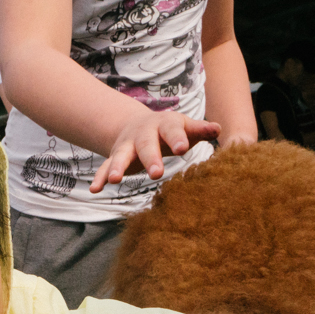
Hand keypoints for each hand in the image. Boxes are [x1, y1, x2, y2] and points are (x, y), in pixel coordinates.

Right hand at [90, 108, 220, 192]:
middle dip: (150, 158)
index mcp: (164, 124)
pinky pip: (105, 167)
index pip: (172, 130)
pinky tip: (95, 189)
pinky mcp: (115, 157)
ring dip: (117, 167)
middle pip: (146, 145)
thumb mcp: (185, 127)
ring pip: (121, 156)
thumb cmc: (170, 130)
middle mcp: (143, 134)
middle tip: (156, 173)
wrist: (138, 124)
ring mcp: (127, 145)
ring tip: (115, 180)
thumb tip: (218, 128)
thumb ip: (200, 129)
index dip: (176, 139)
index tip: (182, 149)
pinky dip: (100, 177)